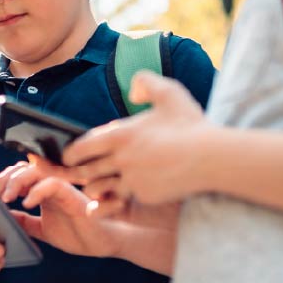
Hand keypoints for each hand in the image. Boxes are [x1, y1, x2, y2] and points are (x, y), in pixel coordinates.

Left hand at [0, 160, 118, 257]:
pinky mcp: (72, 194)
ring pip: (36, 169)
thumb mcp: (42, 229)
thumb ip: (25, 222)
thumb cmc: (78, 234)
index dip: (2, 181)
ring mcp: (63, 187)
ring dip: (17, 181)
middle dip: (4, 179)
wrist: (104, 243)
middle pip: (23, 166)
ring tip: (7, 199)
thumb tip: (3, 218)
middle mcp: (52, 184)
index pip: (19, 173)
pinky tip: (27, 203)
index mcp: (43, 189)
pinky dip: (37, 190)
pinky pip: (52, 183)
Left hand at [62, 72, 207, 207]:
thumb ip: (146, 83)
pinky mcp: (144, 196)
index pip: (81, 147)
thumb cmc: (191, 125)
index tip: (69, 156)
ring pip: (100, 188)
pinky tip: (118, 195)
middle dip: (78, 173)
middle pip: (86, 171)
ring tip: (96, 185)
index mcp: (121, 135)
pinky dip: (117, 197)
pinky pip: (122, 199)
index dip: (71, 153)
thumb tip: (132, 91)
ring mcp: (132, 180)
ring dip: (96, 187)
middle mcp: (121, 159)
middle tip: (73, 173)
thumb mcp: (169, 92)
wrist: (212, 158)